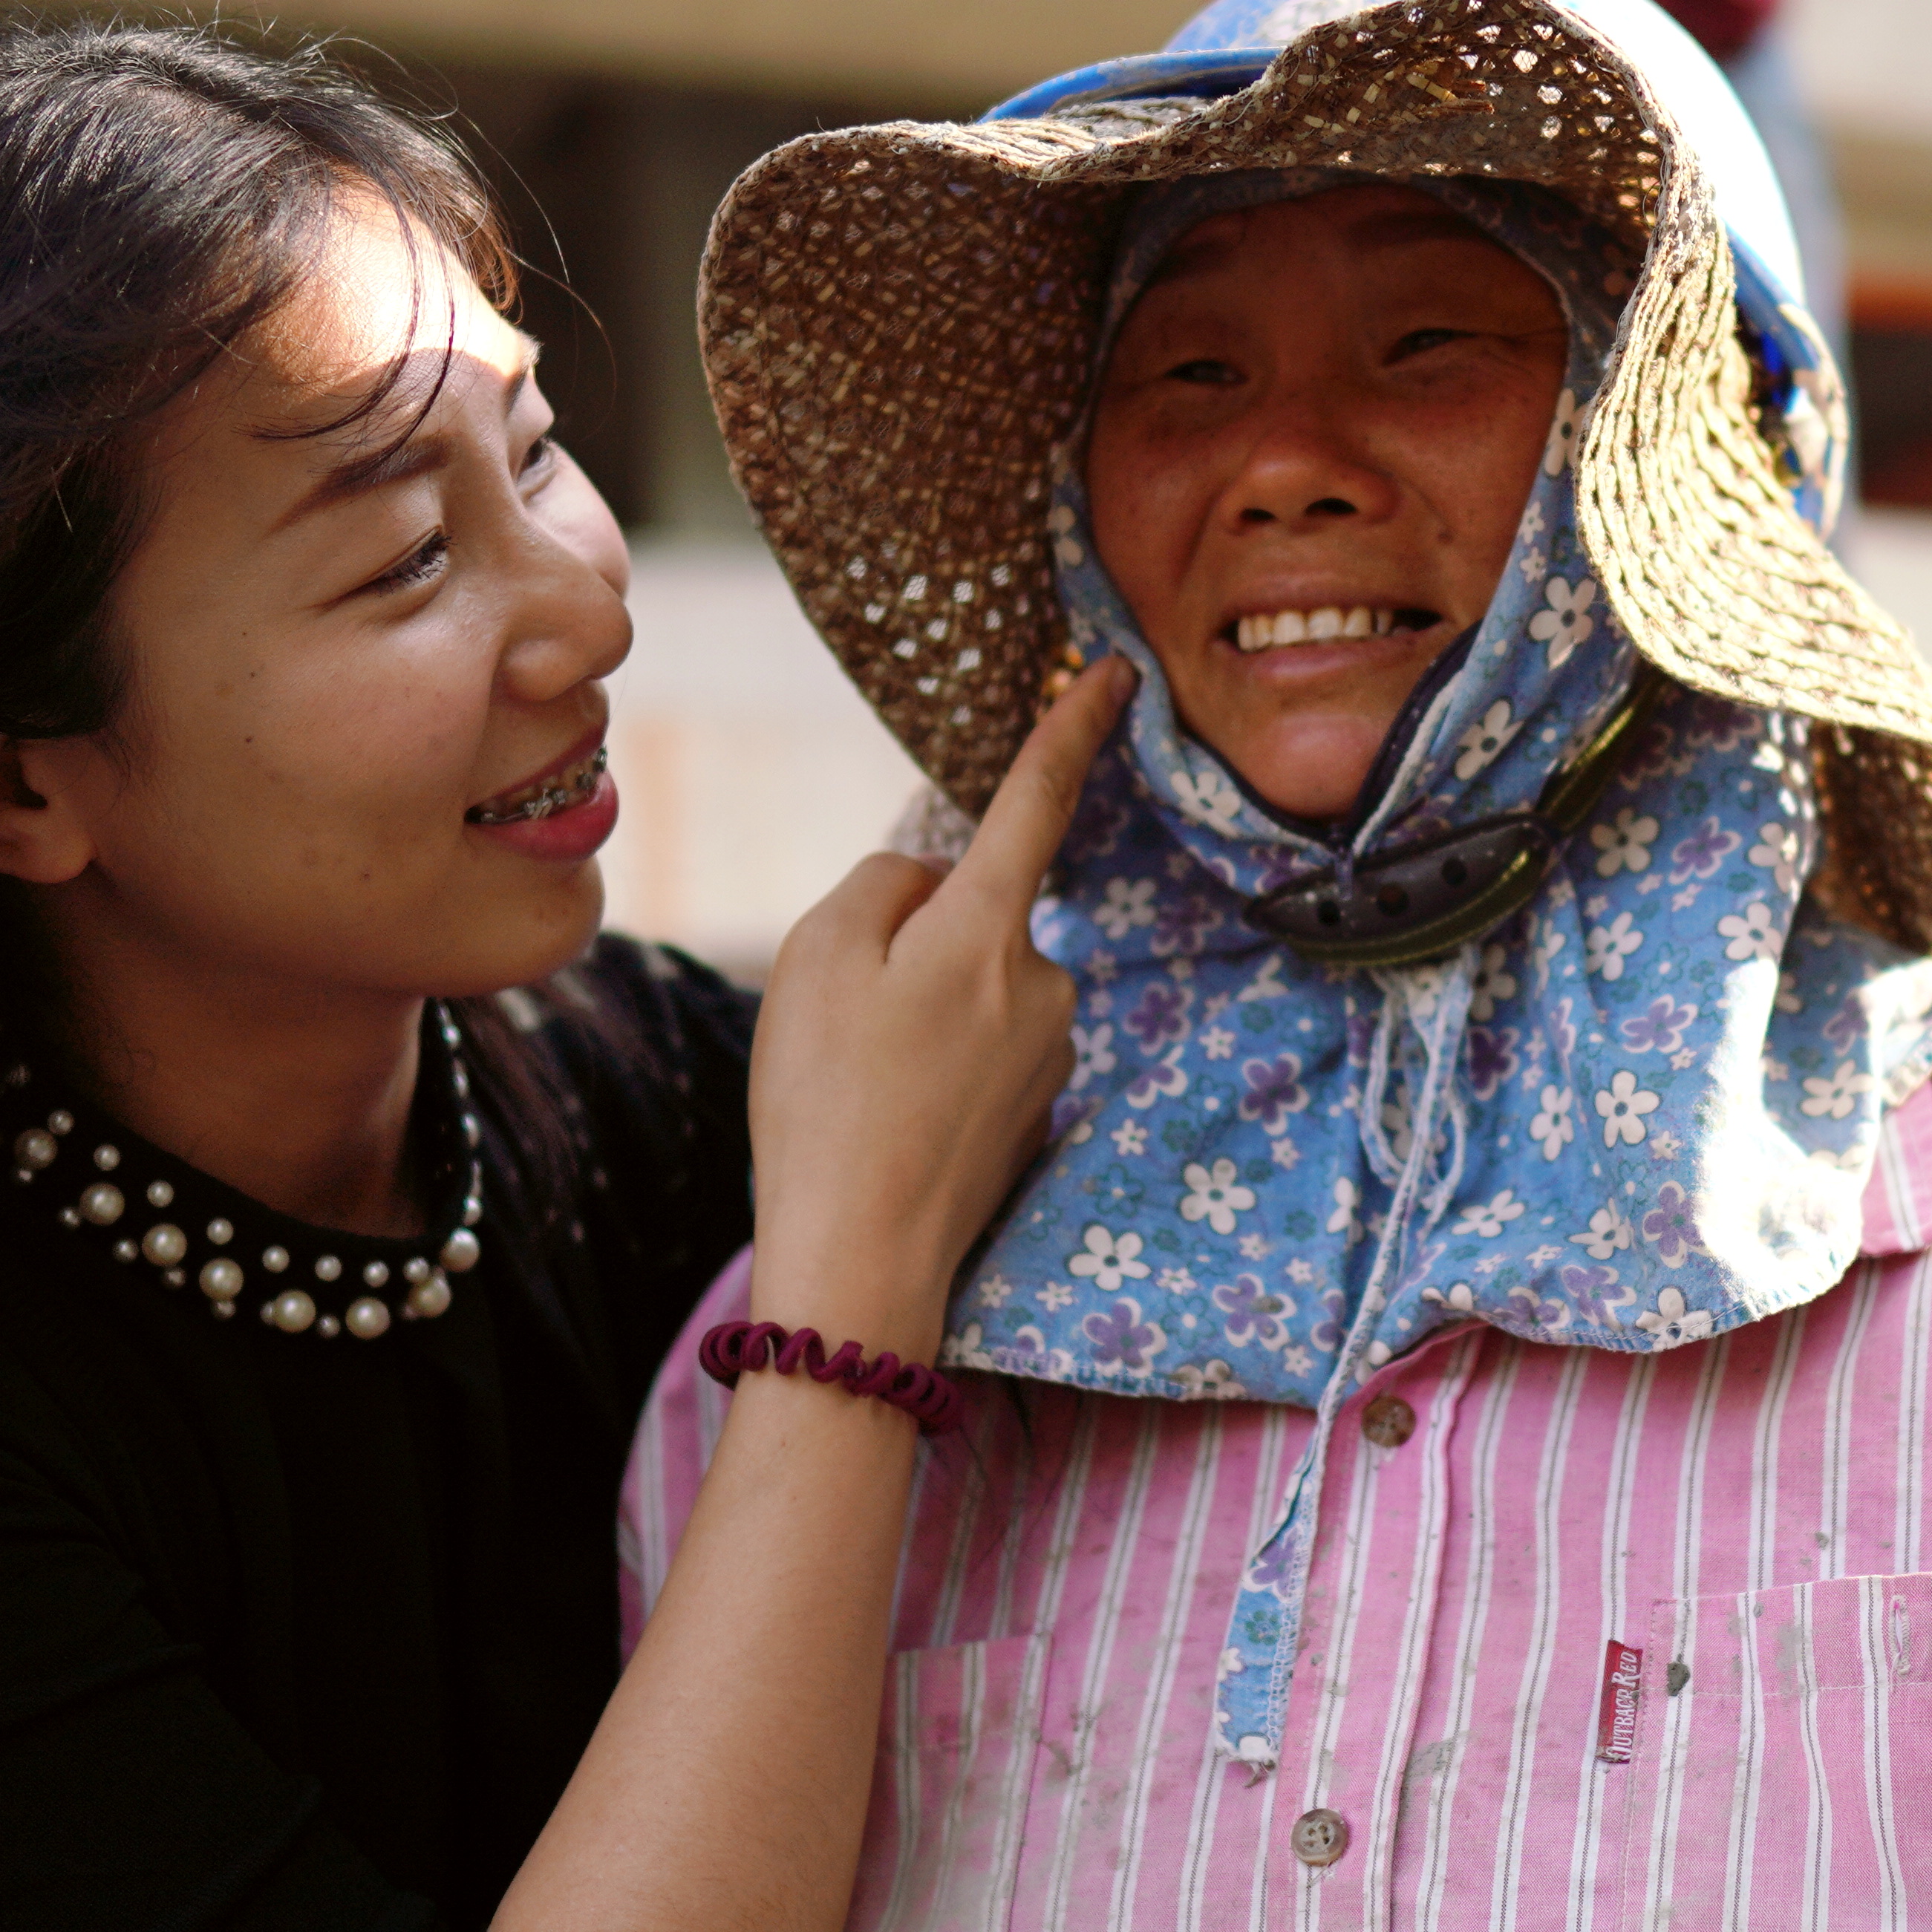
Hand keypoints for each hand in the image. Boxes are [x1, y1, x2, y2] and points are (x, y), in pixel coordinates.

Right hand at [745, 658, 1127, 1355]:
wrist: (862, 1261)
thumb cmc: (827, 1101)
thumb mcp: (818, 958)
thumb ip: (883, 888)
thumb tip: (932, 881)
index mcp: (990, 930)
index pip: (1038, 801)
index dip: (1073, 728)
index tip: (1114, 670)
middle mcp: (1043, 984)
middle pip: (972, 914)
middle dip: (908, 942)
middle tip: (841, 1023)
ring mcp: (1048, 1054)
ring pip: (970, 986)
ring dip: (916, 1011)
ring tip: (857, 1083)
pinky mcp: (1038, 1110)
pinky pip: (975, 1050)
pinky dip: (931, 1068)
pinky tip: (889, 1120)